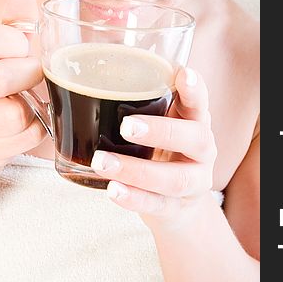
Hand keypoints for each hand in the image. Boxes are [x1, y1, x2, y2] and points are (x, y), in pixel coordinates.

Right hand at [0, 0, 46, 167]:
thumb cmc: (0, 74)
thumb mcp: (6, 44)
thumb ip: (17, 18)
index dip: (15, 42)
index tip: (22, 47)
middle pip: (1, 78)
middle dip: (30, 75)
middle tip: (34, 75)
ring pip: (14, 115)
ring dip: (34, 108)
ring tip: (28, 100)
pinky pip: (24, 139)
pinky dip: (36, 130)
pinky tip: (28, 122)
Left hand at [90, 67, 216, 231]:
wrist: (180, 204)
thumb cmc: (162, 149)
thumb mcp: (159, 123)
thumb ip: (139, 102)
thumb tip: (81, 77)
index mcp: (195, 122)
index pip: (200, 102)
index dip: (194, 89)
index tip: (184, 73)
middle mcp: (201, 151)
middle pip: (195, 139)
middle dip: (161, 132)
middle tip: (126, 126)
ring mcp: (193, 182)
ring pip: (173, 178)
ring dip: (136, 170)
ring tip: (101, 162)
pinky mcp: (176, 208)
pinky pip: (157, 205)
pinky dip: (134, 198)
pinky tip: (112, 190)